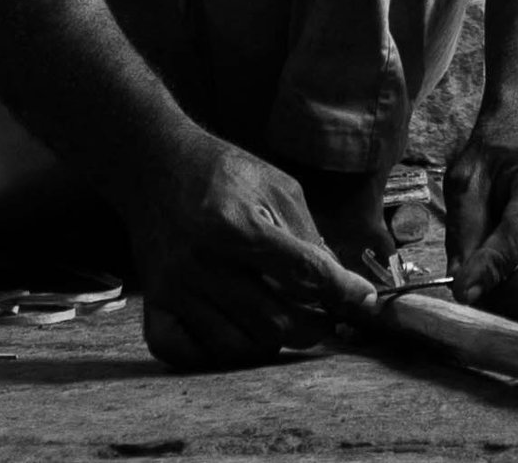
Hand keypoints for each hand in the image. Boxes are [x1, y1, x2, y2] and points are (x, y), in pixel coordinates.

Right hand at [126, 135, 375, 370]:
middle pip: (275, 323)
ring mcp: (174, 288)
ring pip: (237, 346)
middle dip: (312, 326)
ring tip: (282, 319)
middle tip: (325, 316)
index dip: (342, 291)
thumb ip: (308, 236)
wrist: (156, 165)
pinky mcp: (153, 302)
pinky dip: (215, 352)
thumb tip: (337, 283)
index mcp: (237, 227)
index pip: (303, 274)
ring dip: (269, 341)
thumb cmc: (224, 173)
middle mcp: (202, 262)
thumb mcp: (277, 187)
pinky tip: (235, 330)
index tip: (364, 300)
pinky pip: (185, 352)